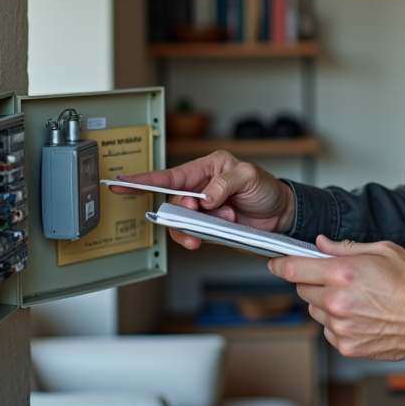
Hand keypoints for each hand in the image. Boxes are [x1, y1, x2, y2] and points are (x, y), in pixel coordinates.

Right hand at [111, 150, 294, 248]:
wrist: (282, 215)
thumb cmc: (267, 189)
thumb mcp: (250, 176)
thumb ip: (225, 183)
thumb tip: (204, 196)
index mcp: (208, 168)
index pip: (171, 174)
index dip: (145, 179)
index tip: (123, 183)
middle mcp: (202, 188)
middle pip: (173, 200)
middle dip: (182, 208)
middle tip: (198, 211)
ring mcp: (204, 210)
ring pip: (180, 221)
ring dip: (191, 226)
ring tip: (214, 224)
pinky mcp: (208, 228)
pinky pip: (191, 234)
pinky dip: (196, 237)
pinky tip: (207, 236)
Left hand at [268, 238, 404, 360]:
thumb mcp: (382, 250)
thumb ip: (345, 247)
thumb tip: (322, 244)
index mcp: (343, 274)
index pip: (295, 268)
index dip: (281, 264)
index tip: (276, 264)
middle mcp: (337, 302)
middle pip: (304, 289)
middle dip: (314, 281)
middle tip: (338, 278)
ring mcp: (341, 327)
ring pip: (315, 312)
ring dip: (326, 303)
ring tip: (355, 298)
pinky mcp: (348, 346)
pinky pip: (329, 331)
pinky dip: (337, 323)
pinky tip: (360, 315)